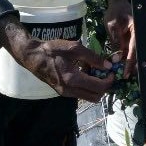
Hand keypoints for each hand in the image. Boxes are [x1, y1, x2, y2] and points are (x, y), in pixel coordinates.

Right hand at [0, 14, 115, 101]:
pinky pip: (80, 94)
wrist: (33, 57)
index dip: (109, 81)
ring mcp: (65, 93)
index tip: (112, 71)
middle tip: (106, 73)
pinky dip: (87, 87)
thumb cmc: (53, 50)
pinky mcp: (62, 92)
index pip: (98, 87)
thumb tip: (108, 65)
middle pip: (95, 97)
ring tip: (96, 72)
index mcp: (73, 79)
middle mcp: (69, 90)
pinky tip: (86, 73)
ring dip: (96, 88)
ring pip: (88, 97)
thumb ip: (93, 57)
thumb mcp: (74, 48)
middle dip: (105, 87)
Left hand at [104, 0, 135, 77]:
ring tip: (123, 75)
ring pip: (132, 54)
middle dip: (132, 66)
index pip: (135, 49)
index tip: (127, 73)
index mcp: (137, 30)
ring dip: (128, 64)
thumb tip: (116, 58)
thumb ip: (115, 40)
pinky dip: (124, 58)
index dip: (131, 62)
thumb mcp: (113, 24)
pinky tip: (119, 66)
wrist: (117, 2)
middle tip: (126, 77)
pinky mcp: (129, 40)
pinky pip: (128, 51)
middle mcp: (138, 35)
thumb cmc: (115, 11)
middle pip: (136, 53)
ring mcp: (134, 38)